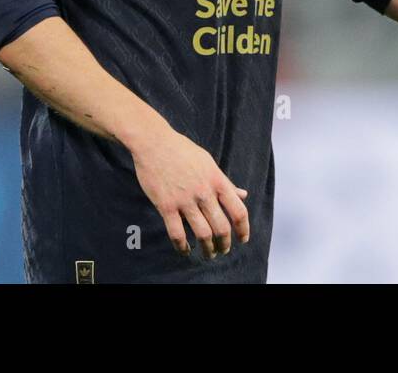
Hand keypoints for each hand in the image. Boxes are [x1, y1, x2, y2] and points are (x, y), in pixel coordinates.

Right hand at [130, 126, 250, 258]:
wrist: (154, 143)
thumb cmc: (183, 151)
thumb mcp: (209, 163)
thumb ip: (225, 182)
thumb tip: (243, 195)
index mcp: (217, 180)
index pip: (238, 210)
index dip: (243, 229)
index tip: (243, 239)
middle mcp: (204, 192)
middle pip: (222, 227)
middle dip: (225, 244)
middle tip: (223, 250)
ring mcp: (185, 199)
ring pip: (202, 234)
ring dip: (207, 249)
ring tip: (208, 253)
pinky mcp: (166, 205)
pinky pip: (177, 233)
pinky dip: (182, 247)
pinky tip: (185, 250)